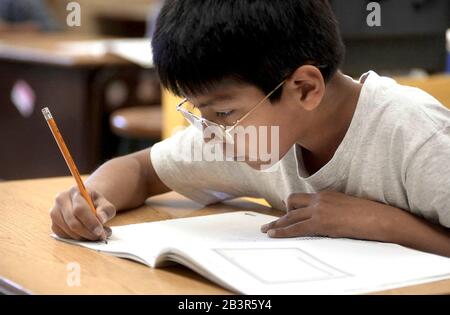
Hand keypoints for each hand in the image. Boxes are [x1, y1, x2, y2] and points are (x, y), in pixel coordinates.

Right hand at [50, 186, 115, 240]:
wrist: (85, 203)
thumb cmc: (96, 203)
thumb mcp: (105, 203)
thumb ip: (106, 210)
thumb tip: (101, 219)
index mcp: (75, 191)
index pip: (79, 209)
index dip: (90, 222)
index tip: (100, 231)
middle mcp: (61, 200)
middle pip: (73, 222)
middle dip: (88, 232)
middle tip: (101, 236)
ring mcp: (55, 212)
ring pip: (69, 231)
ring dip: (84, 236)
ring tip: (97, 234)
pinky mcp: (54, 224)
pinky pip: (64, 236)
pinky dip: (77, 238)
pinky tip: (86, 234)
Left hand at [261, 191, 377, 238]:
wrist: (381, 218)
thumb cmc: (371, 215)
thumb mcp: (348, 207)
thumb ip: (335, 210)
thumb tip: (330, 220)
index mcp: (327, 194)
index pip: (303, 199)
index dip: (292, 207)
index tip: (285, 213)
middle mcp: (320, 199)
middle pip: (292, 203)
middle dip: (281, 215)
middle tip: (271, 224)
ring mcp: (319, 210)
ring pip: (290, 216)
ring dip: (277, 224)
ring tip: (267, 230)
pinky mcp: (321, 222)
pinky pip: (296, 228)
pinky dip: (283, 232)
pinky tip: (275, 235)